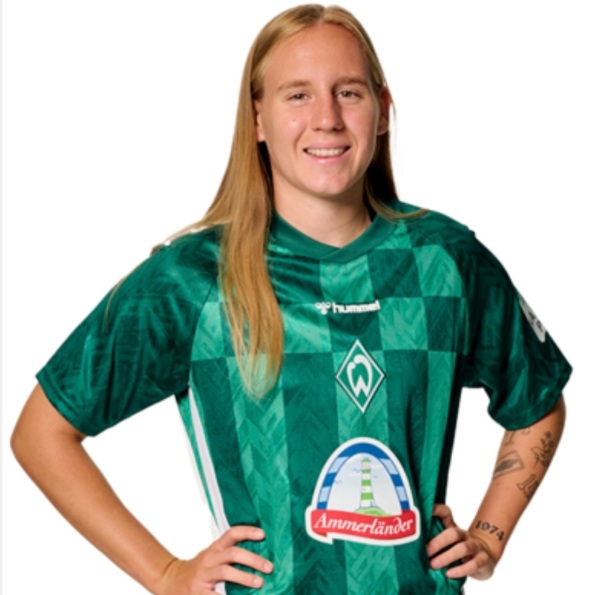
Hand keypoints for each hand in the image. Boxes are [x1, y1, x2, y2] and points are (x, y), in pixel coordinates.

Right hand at [156, 526, 273, 593]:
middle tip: (269, 567)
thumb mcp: (212, 557)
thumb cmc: (199, 569)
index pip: (232, 534)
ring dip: (244, 577)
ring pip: (226, 571)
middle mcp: (210, 558)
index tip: (263, 534)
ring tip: (259, 583)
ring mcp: (203, 575)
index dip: (247, 531)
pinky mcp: (198, 591)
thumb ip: (229, 554)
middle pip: (233, 553)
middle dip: (253, 559)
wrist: (170, 580)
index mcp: (215, 548)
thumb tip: (259, 558)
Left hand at [426, 504, 495, 580]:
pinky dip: (461, 569)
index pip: (446, 513)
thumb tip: (410, 545)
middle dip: (438, 542)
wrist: (484, 559)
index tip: (425, 510)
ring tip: (434, 565)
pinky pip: (474, 564)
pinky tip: (450, 573)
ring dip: (447, 557)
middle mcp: (464, 535)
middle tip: (426, 552)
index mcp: (453, 528)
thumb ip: (433, 541)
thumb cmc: (457, 551)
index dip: (437, 509)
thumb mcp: (446, 544)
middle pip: (453, 533)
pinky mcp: (484, 560)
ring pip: (463, 548)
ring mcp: (475, 546)